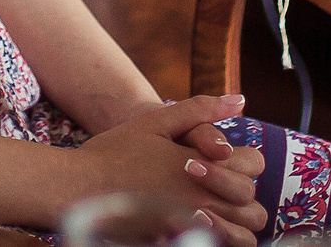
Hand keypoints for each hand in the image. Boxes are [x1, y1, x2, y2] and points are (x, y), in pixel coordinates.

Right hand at [68, 95, 267, 246]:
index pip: (253, 165)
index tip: (226, 160)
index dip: (245, 162)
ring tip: (218, 213)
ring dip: (236, 225)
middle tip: (223, 189)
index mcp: (202, 165)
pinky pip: (213, 246)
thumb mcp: (156, 121)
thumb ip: (200, 110)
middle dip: (244, 198)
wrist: (78, 186)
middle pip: (252, 207)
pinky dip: (216, 238)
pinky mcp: (174, 241)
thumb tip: (240, 98)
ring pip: (240, 237)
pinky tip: (199, 226)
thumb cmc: (115, 151)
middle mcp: (201, 200)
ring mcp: (189, 226)